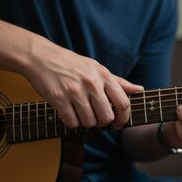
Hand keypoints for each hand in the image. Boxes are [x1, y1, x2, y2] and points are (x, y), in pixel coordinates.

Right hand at [25, 47, 142, 128]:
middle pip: (106, 117)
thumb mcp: (98, 69)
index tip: (118, 124)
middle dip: (102, 123)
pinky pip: (72, 122)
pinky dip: (71, 122)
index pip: (123, 103)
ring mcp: (74, 91)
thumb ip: (119, 82)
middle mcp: (91, 83)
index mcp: (104, 76)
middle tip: (97, 119)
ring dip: (86, 123)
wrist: (42, 57)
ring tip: (81, 113)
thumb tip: (139, 90)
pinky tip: (70, 113)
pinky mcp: (58, 98)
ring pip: (89, 122)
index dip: (123, 118)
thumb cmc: (74, 65)